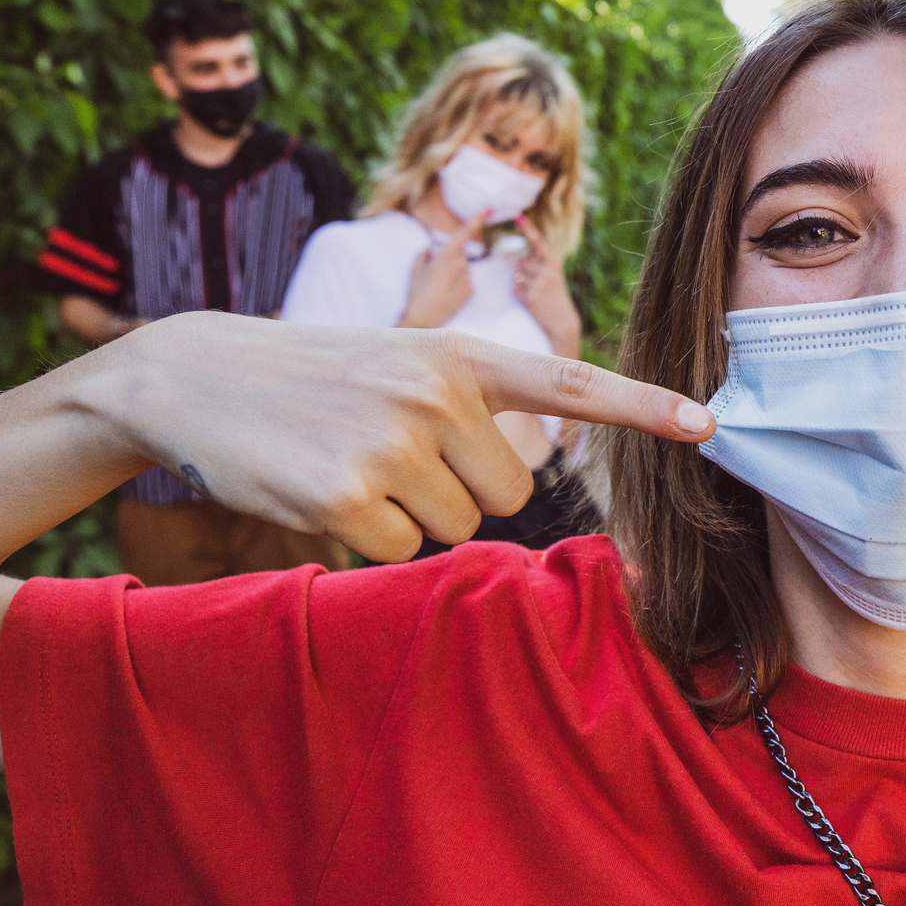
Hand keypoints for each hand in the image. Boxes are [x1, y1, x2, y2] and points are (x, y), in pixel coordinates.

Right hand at [106, 313, 712, 562]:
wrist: (195, 378)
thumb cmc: (315, 379)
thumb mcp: (398, 363)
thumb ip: (466, 405)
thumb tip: (522, 486)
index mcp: (459, 353)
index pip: (571, 380)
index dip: (645, 406)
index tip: (710, 423)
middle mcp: (437, 390)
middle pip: (512, 491)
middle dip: (464, 492)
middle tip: (396, 457)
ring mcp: (395, 442)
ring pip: (458, 528)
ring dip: (413, 516)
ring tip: (352, 466)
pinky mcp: (349, 494)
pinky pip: (400, 553)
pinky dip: (368, 541)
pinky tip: (323, 494)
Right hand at [400, 210, 489, 328]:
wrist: (423, 318)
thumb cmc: (417, 292)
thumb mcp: (416, 267)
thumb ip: (426, 253)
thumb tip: (432, 249)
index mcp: (446, 255)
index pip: (465, 232)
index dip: (478, 219)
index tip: (489, 209)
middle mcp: (461, 264)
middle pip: (460, 254)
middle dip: (450, 259)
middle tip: (436, 275)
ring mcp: (468, 278)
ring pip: (463, 268)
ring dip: (454, 273)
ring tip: (439, 288)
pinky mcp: (471, 291)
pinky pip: (466, 281)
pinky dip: (458, 285)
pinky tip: (447, 295)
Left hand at [513, 214, 582, 359]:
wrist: (562, 321)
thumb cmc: (555, 297)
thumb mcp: (554, 277)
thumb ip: (540, 266)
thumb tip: (519, 260)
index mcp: (554, 263)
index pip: (538, 242)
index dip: (528, 228)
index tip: (518, 215)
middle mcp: (547, 270)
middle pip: (521, 262)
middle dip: (522, 272)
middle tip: (534, 284)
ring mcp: (538, 283)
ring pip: (517, 275)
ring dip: (520, 284)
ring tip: (534, 294)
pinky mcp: (530, 295)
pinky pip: (515, 289)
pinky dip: (519, 294)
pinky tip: (531, 301)